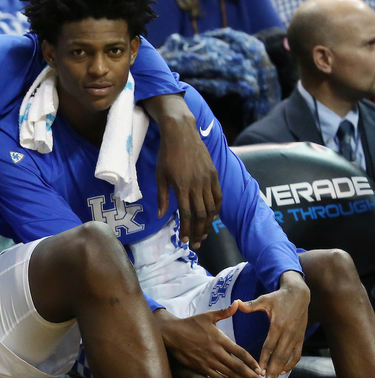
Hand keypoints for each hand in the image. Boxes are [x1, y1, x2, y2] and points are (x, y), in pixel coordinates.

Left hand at [146, 94, 220, 247]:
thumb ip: (162, 197)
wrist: (181, 133)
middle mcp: (197, 185)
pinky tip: (213, 217)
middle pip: (201, 214)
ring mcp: (208, 179)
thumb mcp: (159, 176)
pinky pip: (218, 195)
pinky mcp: (214, 174)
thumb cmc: (166, 155)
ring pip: (211, 207)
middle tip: (195, 243)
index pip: (186, 214)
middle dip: (198, 231)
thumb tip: (162, 216)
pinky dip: (217, 208)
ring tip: (204, 234)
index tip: (184, 241)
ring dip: (208, 223)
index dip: (186, 229)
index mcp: (182, 187)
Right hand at [156, 305, 262, 377]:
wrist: (170, 333)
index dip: (252, 362)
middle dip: (251, 376)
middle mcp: (216, 352)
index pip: (240, 353)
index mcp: (220, 339)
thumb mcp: (208, 316)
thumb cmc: (190, 324)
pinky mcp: (200, 367)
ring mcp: (208, 361)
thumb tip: (238, 303)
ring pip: (229, 374)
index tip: (261, 370)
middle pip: (237, 367)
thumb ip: (224, 312)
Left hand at [240, 271, 310, 377]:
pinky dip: (291, 364)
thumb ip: (251, 305)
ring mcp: (296, 337)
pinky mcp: (301, 338)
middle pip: (279, 356)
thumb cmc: (278, 297)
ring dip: (281, 370)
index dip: (264, 359)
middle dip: (272, 371)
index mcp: (278, 326)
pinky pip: (297, 354)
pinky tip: (283, 371)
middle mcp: (288, 334)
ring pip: (288, 357)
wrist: (299, 294)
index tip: (258, 371)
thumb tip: (237, 303)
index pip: (270, 346)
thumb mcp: (264, 299)